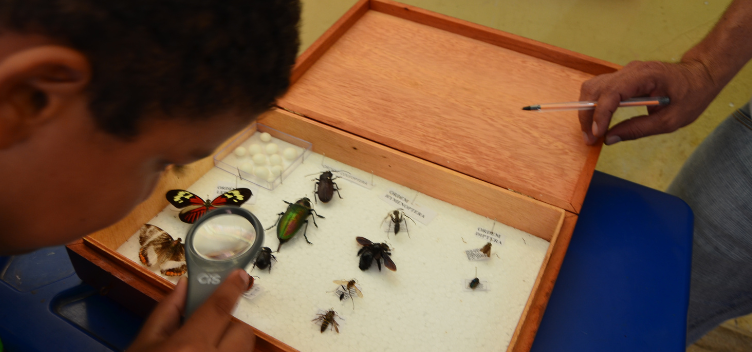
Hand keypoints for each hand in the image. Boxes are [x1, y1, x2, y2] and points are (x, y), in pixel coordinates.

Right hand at [127, 270, 255, 351]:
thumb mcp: (142, 347)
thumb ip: (166, 312)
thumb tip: (185, 285)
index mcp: (188, 348)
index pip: (220, 309)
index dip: (232, 288)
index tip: (239, 276)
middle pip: (241, 331)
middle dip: (228, 327)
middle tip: (206, 333)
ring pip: (243, 351)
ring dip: (229, 348)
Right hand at [579, 60, 719, 144]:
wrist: (701, 75)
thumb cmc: (691, 95)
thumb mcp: (670, 120)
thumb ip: (638, 129)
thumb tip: (609, 139)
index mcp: (645, 76)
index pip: (612, 92)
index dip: (600, 114)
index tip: (597, 135)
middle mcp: (630, 70)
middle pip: (595, 88)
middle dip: (587, 114)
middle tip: (589, 138)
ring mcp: (625, 72)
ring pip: (593, 87)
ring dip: (587, 109)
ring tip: (592, 132)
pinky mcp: (623, 77)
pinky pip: (600, 88)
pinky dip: (594, 105)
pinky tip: (598, 121)